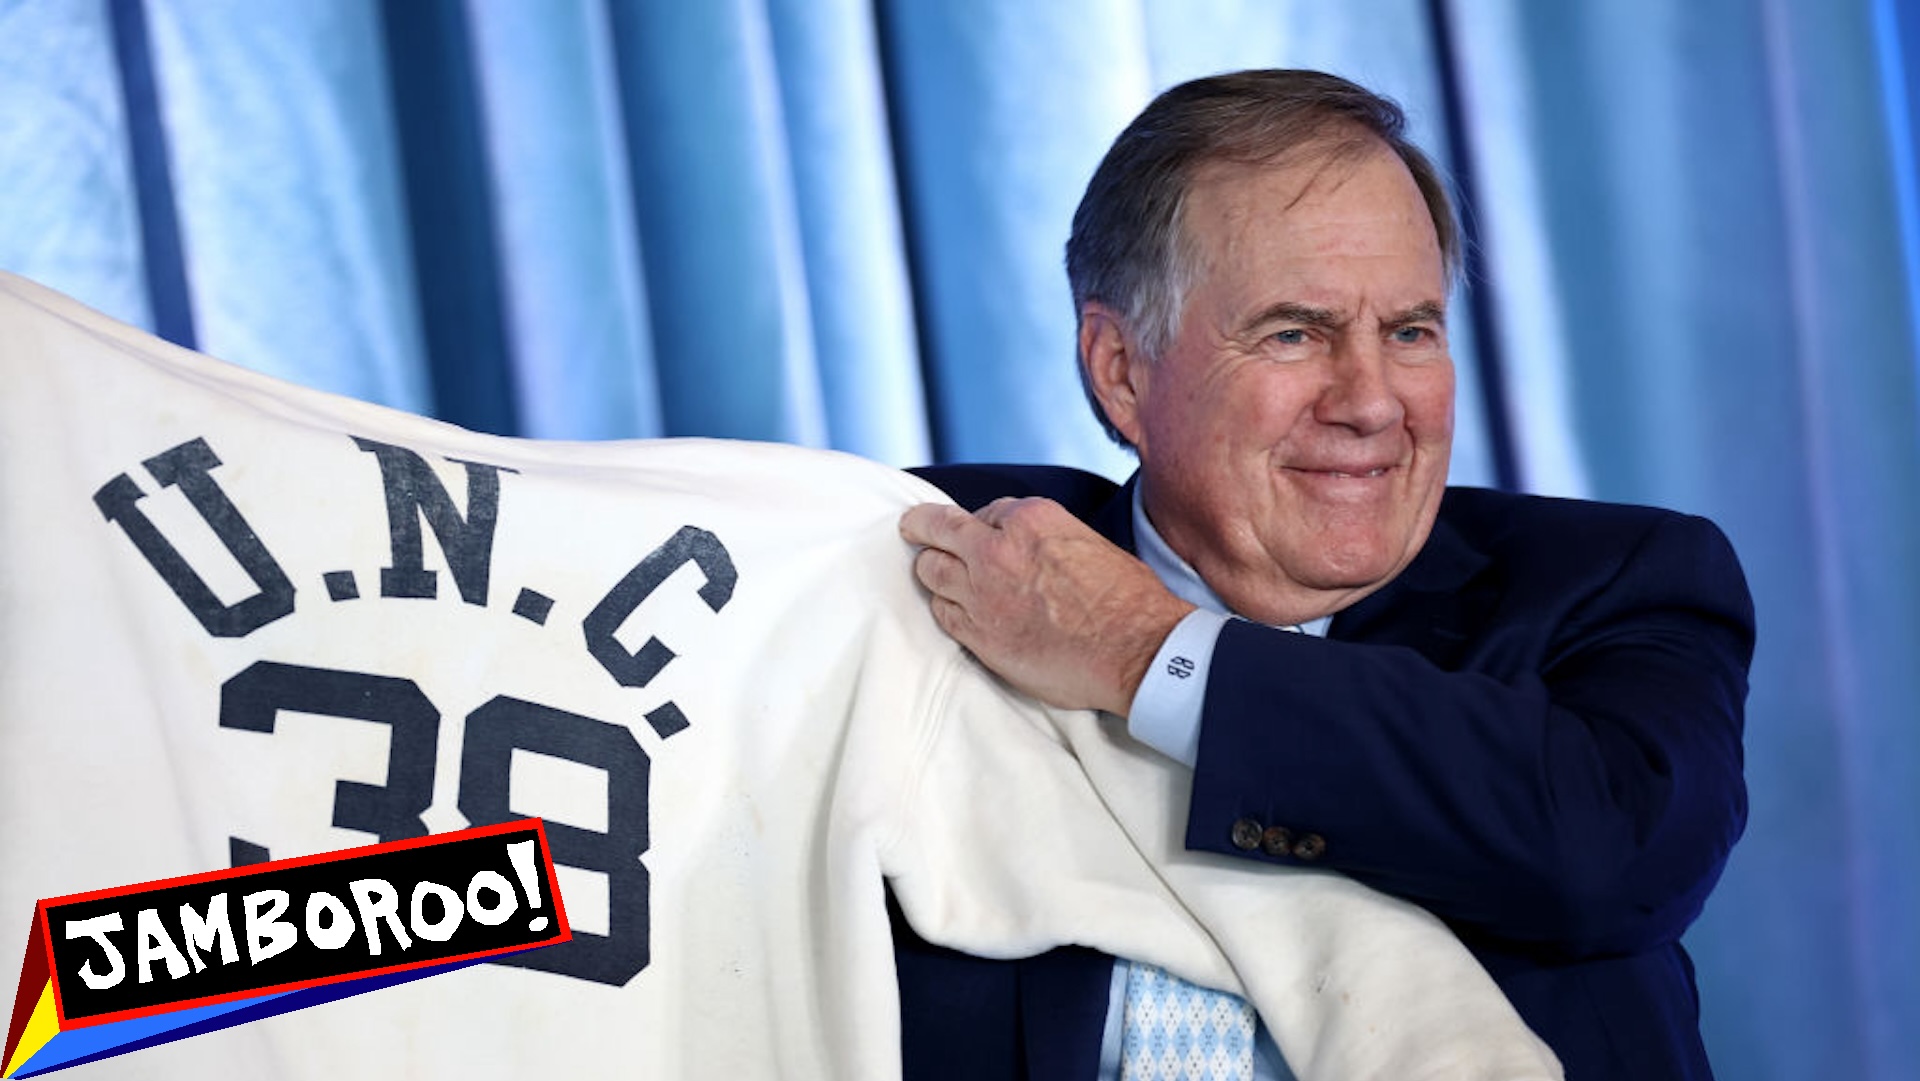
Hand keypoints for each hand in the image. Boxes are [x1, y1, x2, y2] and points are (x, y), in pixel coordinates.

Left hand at [899, 497, 1194, 715]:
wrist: (1134, 649)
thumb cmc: (1126, 599)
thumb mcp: (1088, 542)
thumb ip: (1046, 542)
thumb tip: (1032, 554)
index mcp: (1030, 518)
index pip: (983, 512)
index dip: (980, 525)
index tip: (976, 532)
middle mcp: (997, 549)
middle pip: (937, 530)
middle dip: (923, 528)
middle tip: (912, 528)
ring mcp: (982, 593)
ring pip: (931, 571)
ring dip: (932, 570)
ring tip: (931, 572)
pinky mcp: (979, 635)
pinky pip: (942, 613)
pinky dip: (945, 607)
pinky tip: (951, 609)